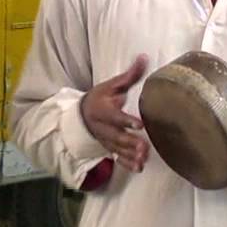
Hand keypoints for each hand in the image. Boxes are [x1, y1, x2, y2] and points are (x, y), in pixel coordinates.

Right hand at [80, 55, 149, 172]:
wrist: (82, 114)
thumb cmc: (100, 97)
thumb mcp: (112, 85)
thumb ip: (130, 75)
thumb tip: (144, 57)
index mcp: (104, 110)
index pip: (115, 116)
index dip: (126, 121)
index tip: (139, 125)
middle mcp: (103, 127)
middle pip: (116, 136)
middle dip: (130, 142)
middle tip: (144, 146)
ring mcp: (106, 140)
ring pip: (118, 149)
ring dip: (131, 154)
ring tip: (144, 157)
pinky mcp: (109, 148)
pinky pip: (118, 158)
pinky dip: (127, 164)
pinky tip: (139, 168)